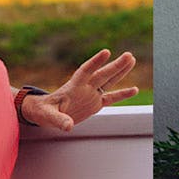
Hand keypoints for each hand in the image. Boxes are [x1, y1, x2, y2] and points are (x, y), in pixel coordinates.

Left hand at [22, 49, 138, 131]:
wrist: (46, 113)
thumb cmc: (44, 111)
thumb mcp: (49, 116)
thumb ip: (59, 120)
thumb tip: (68, 126)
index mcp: (73, 87)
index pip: (86, 71)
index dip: (95, 62)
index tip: (107, 52)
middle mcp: (85, 87)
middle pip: (102, 74)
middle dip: (115, 66)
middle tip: (129, 55)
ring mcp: (91, 94)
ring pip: (109, 81)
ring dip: (120, 71)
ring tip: (132, 59)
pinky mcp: (95, 103)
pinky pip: (111, 98)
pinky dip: (122, 94)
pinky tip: (134, 89)